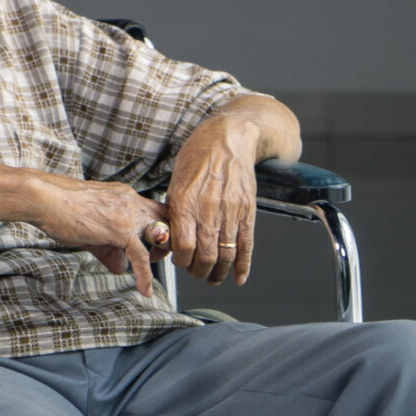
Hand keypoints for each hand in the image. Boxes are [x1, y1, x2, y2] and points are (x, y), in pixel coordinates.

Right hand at [26, 174, 171, 297]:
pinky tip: (143, 289)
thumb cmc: (60, 208)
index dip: (159, 228)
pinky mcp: (120, 230)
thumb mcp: (91, 229)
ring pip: (158, 236)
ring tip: (148, 274)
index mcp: (125, 196)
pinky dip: (145, 275)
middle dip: (166, 241)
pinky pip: (141, 256)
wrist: (45, 198)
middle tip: (155, 258)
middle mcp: (130, 201)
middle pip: (165, 220)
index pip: (154, 210)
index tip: (154, 245)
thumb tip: (120, 267)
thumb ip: (109, 249)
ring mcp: (127, 215)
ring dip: (159, 256)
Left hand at [166, 117, 259, 285]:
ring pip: (226, 254)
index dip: (181, 262)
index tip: (180, 262)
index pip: (184, 247)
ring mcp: (231, 211)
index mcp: (186, 202)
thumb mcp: (176, 182)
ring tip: (213, 277)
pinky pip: (246, 244)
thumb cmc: (198, 156)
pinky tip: (238, 277)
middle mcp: (209, 209)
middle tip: (196, 271)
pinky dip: (243, 265)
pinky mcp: (247, 210)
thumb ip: (174, 212)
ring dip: (219, 272)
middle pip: (206, 256)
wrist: (228, 138)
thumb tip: (167, 238)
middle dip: (199, 271)